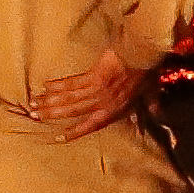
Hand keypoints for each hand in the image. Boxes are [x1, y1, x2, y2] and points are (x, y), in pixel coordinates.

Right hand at [30, 54, 146, 135]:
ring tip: (34, 103)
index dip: (75, 131)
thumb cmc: (147, 73)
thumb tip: (159, 114)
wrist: (143, 55)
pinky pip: (71, 83)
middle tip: (35, 116)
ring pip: (69, 99)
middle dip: (52, 114)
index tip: (59, 137)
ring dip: (50, 101)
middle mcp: (103, 103)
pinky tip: (45, 86)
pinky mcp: (93, 76)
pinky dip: (58, 85)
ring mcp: (97, 90)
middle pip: (73, 111)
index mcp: (115, 109)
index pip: (91, 124)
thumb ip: (151, 105)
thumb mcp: (151, 92)